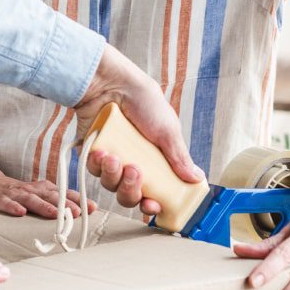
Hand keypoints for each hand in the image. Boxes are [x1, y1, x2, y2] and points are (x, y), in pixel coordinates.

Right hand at [0, 169, 92, 219]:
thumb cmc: (15, 193)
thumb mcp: (36, 195)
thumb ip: (54, 203)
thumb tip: (81, 212)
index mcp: (41, 189)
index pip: (62, 193)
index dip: (77, 200)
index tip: (93, 207)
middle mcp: (30, 189)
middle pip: (50, 196)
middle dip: (65, 204)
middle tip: (78, 213)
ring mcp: (14, 194)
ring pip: (30, 199)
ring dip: (43, 206)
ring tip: (55, 214)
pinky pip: (6, 203)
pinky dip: (13, 207)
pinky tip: (20, 213)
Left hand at [74, 44, 202, 207]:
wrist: (111, 83)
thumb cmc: (142, 101)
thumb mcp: (167, 129)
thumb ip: (179, 157)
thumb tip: (196, 179)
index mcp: (154, 160)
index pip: (153, 192)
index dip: (152, 204)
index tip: (152, 206)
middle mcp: (132, 162)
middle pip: (130, 195)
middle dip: (131, 190)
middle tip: (134, 172)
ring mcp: (112, 158)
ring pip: (110, 185)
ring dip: (114, 176)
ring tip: (115, 158)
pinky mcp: (92, 152)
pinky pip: (93, 171)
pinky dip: (98, 165)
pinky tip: (103, 153)